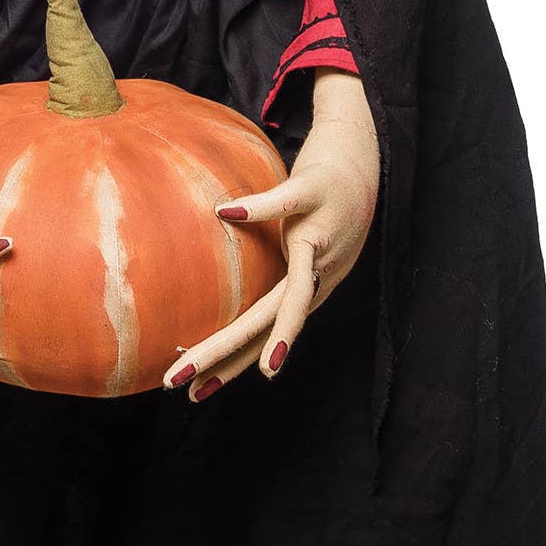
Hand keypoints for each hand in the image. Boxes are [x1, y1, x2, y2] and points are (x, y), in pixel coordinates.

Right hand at [168, 71, 379, 399]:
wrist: (360, 152)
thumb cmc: (321, 199)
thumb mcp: (295, 244)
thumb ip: (268, 269)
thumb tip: (226, 287)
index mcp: (308, 286)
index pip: (263, 336)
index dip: (231, 367)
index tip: (196, 394)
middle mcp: (318, 273)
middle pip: (269, 326)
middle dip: (227, 360)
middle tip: (186, 389)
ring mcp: (322, 238)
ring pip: (292, 293)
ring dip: (268, 330)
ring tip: (257, 368)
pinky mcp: (318, 192)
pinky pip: (287, 203)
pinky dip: (258, 211)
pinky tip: (225, 214)